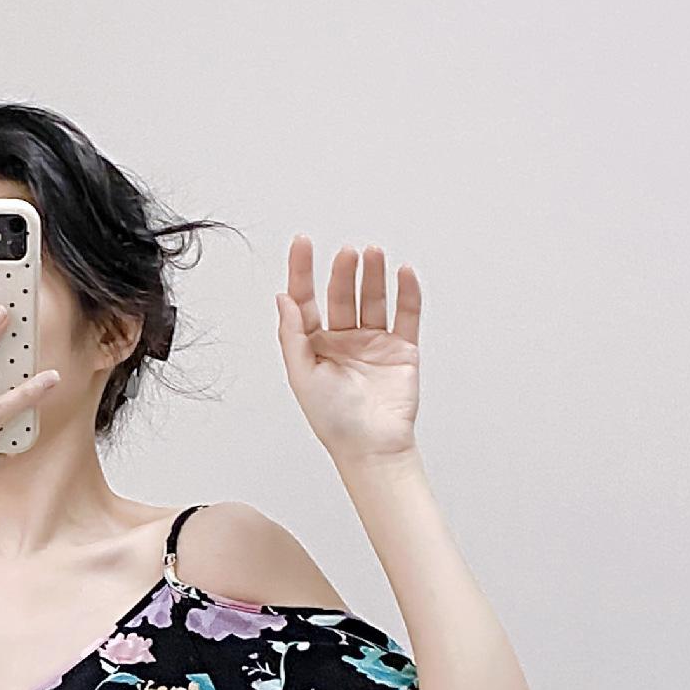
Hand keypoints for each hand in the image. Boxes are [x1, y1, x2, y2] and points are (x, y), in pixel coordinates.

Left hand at [274, 236, 421, 465]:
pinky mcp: (402, 349)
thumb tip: (282, 299)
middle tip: (346, 253)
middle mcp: (343, 340)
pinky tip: (402, 273)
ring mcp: (374, 342)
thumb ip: (291, 335)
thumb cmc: (334, 421)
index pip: (306, 300)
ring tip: (372, 253)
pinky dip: (406, 293)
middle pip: (340, 295)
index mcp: (314, 346)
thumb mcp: (301, 376)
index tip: (302, 243)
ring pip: (372, 298)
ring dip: (372, 275)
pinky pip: (406, 314)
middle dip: (342, 272)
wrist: (372, 446)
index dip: (302, 270)